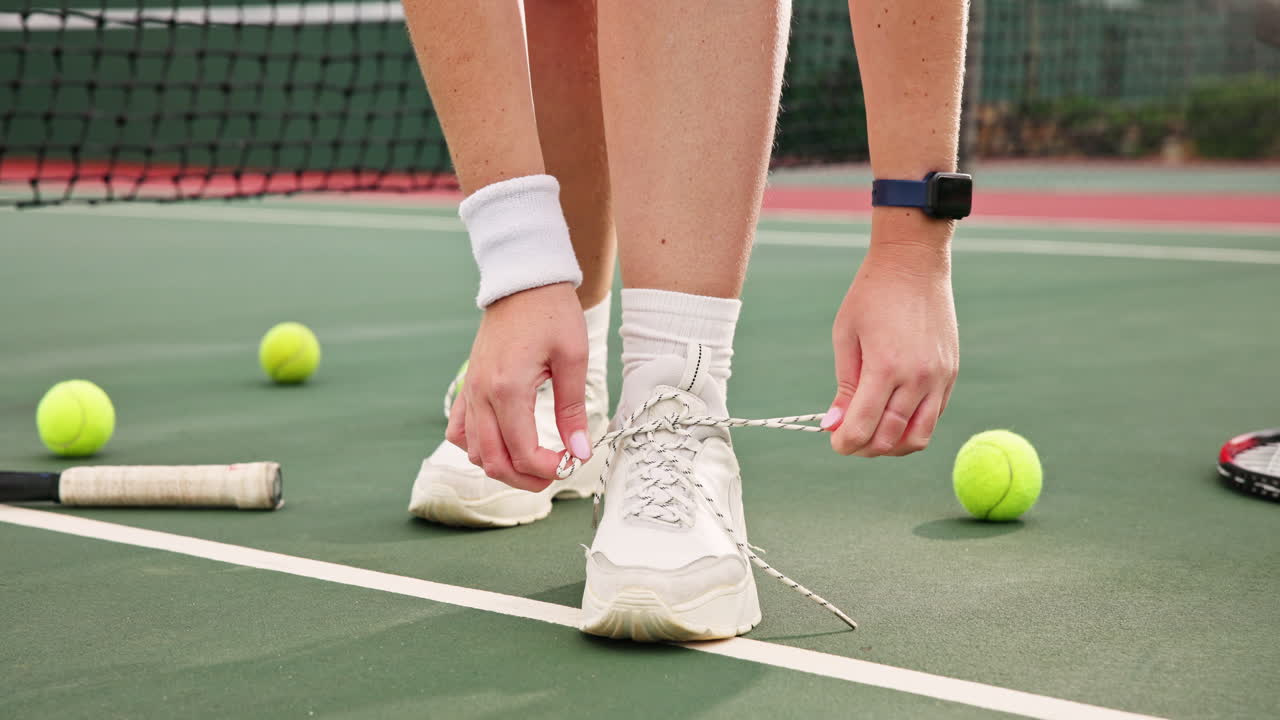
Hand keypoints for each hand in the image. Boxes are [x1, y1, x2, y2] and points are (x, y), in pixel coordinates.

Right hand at [445, 282, 590, 490]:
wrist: (523, 281)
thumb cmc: (552, 313)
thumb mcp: (574, 358)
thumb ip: (573, 410)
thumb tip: (580, 451)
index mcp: (507, 389)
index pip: (523, 452)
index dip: (549, 470)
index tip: (572, 463)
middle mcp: (481, 395)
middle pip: (494, 461)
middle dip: (526, 479)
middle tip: (556, 473)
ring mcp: (469, 391)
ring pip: (474, 452)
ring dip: (503, 466)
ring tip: (534, 462)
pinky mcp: (468, 386)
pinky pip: (459, 431)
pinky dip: (478, 447)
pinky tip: (504, 443)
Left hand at [822, 213, 958, 456]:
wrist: (914, 263)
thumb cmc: (871, 295)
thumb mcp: (846, 336)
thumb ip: (844, 385)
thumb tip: (835, 424)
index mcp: (885, 367)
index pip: (863, 427)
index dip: (845, 443)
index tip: (834, 442)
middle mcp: (917, 378)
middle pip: (890, 439)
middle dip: (865, 447)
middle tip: (849, 438)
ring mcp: (939, 378)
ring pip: (918, 437)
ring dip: (892, 445)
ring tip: (872, 434)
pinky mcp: (950, 374)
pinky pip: (933, 416)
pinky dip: (912, 426)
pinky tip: (893, 415)